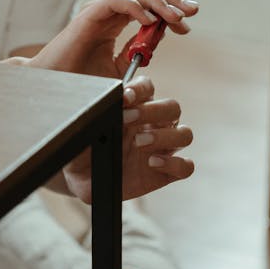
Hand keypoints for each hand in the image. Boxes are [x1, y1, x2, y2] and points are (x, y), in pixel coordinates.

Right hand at [23, 0, 198, 78]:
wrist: (57, 90)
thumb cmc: (83, 82)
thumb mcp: (117, 70)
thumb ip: (135, 54)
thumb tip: (155, 44)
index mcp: (116, 22)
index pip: (149, 5)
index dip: (171, 10)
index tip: (189, 24)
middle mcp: (108, 12)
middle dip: (171, 0)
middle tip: (192, 11)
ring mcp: (98, 11)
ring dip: (158, 2)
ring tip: (175, 17)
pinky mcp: (88, 16)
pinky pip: (115, 1)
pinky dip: (135, 7)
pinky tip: (149, 21)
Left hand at [63, 76, 193, 202]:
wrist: (83, 180)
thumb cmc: (85, 150)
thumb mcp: (85, 130)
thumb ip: (96, 115)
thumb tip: (103, 104)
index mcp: (137, 108)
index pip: (148, 88)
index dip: (140, 89)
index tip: (124, 97)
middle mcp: (154, 125)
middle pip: (172, 107)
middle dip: (152, 110)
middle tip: (129, 119)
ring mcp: (163, 149)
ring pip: (185, 134)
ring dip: (165, 135)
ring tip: (139, 143)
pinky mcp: (166, 173)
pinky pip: (186, 166)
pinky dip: (174, 163)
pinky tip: (152, 163)